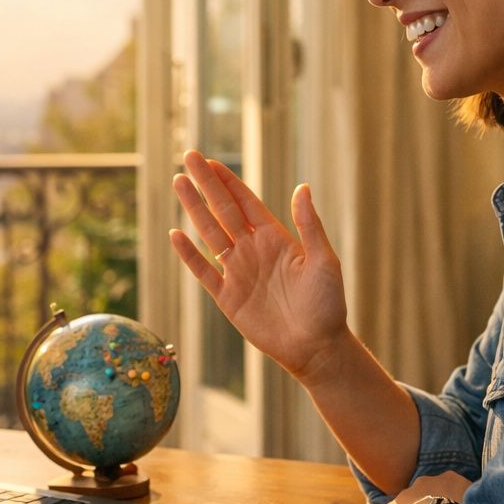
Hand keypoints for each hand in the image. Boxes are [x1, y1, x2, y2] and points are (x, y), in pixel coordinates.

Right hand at [168, 149, 346, 380]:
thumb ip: (309, 225)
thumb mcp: (324, 261)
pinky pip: (204, 272)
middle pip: (222, 210)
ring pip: (209, 233)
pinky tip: (176, 234)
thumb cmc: (327, 304)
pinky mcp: (228, 298)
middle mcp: (253, 250)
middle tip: (189, 157)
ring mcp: (238, 272)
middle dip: (206, 184)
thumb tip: (302, 187)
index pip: (246, 202)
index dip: (228, 181)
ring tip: (178, 183)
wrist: (316, 347)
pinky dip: (189, 255)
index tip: (211, 161)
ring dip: (194, 209)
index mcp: (275, 238)